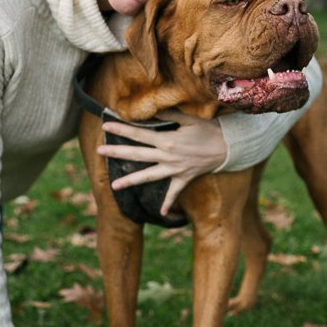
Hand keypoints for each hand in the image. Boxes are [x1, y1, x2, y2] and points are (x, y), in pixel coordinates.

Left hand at [97, 111, 226, 214]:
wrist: (228, 147)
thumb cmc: (208, 129)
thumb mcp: (188, 119)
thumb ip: (167, 116)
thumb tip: (148, 111)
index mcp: (166, 140)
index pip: (138, 134)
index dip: (121, 129)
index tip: (106, 125)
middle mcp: (167, 156)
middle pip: (137, 155)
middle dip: (117, 153)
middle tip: (99, 151)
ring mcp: (174, 169)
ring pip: (148, 176)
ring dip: (131, 181)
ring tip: (114, 186)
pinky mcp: (184, 178)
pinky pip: (174, 193)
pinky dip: (169, 204)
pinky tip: (161, 214)